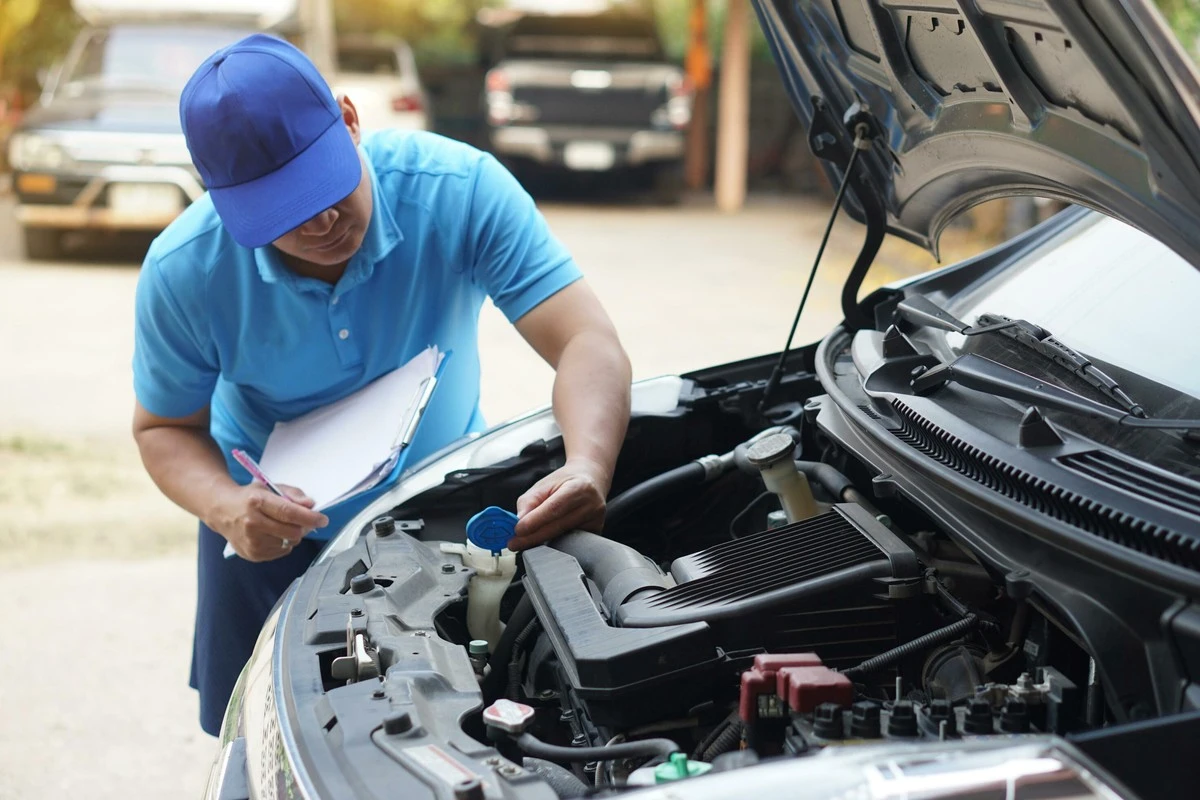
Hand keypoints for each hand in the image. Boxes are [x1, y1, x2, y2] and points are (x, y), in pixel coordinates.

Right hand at [207, 482, 328, 561]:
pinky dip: (283, 544)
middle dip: (303, 527)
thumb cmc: (250, 498)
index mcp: (257, 502)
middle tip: (301, 520)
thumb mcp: (270, 487)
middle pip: (292, 532)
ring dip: (292, 536)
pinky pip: (281, 552)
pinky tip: (272, 534)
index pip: (289, 513)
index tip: (323, 519)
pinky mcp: (252, 554)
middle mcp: (252, 523)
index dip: (310, 517)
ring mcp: (251, 541)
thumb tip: (310, 505)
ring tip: (280, 525)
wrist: (222, 511)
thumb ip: (293, 494)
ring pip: (289, 544)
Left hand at [512, 458, 608, 549]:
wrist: (591, 480)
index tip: (518, 530)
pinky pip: (571, 543)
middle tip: (515, 543)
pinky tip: (545, 541)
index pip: (554, 508)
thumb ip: (529, 502)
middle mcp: (591, 505)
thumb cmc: (565, 482)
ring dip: (542, 542)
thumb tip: (519, 521)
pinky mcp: (596, 532)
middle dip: (533, 537)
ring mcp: (596, 521)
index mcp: (579, 488)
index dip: (535, 521)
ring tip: (526, 541)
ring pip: (563, 537)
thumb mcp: (544, 485)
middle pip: (558, 526)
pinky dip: (555, 544)